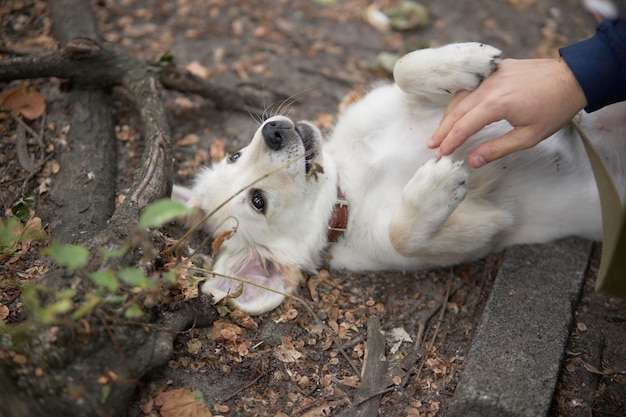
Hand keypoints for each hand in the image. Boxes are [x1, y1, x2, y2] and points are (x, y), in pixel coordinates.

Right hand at [427, 58, 586, 167]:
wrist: (573, 77)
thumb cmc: (554, 109)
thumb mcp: (528, 136)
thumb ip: (497, 149)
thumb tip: (472, 162)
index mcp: (496, 104)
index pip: (463, 126)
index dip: (450, 142)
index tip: (440, 155)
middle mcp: (488, 87)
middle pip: (456, 111)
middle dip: (442, 130)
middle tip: (432, 145)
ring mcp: (490, 76)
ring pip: (460, 97)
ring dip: (448, 115)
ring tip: (441, 132)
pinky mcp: (496, 69)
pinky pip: (470, 86)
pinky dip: (459, 100)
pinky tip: (456, 110)